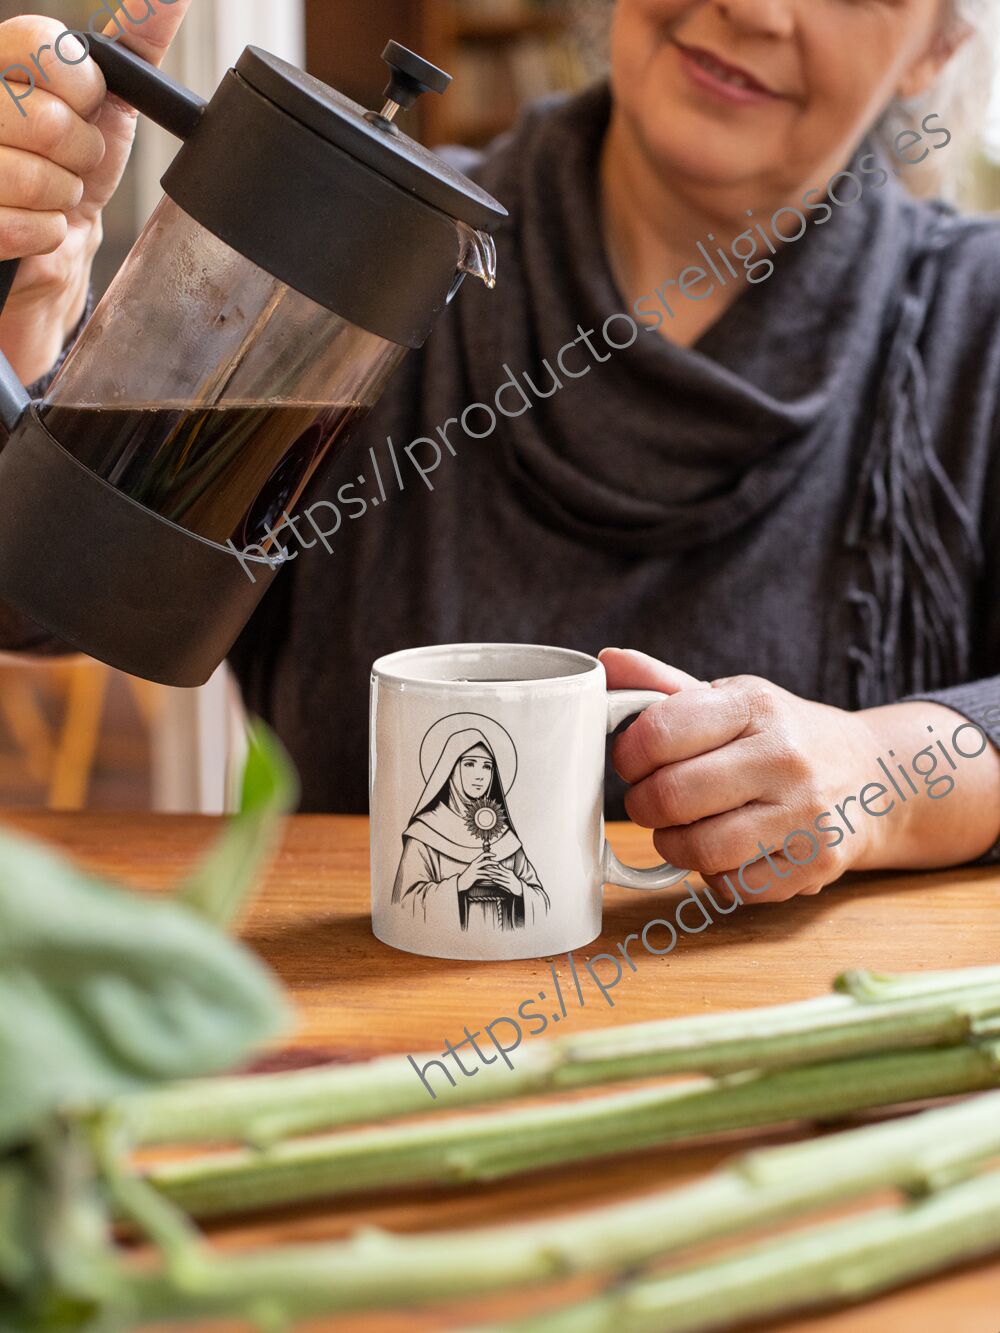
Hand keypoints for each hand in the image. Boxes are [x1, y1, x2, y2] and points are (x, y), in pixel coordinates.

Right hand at [0, 4, 192, 382]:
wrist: (60, 245)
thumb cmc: (78, 169)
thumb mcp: (110, 103)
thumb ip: (134, 47)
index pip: (40, 44)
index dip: (81, 86)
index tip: (86, 107)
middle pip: (45, 117)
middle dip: (81, 151)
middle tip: (73, 163)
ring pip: (38, 177)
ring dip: (64, 196)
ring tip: (55, 196)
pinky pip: (30, 227)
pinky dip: (49, 234)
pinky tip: (40, 229)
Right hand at [457, 852, 499, 893]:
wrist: (460, 882)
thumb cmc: (468, 875)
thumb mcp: (473, 868)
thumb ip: (479, 864)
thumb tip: (488, 862)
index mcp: (474, 862)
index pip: (482, 854)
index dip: (489, 854)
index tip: (495, 854)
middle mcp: (474, 865)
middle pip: (485, 862)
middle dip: (493, 862)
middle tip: (498, 863)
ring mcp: (474, 871)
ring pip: (485, 870)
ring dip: (492, 872)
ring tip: (497, 873)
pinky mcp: (474, 877)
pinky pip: (483, 876)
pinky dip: (488, 877)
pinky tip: (492, 878)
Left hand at [478, 858, 523, 895]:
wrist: (521, 889)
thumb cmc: (514, 881)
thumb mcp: (510, 874)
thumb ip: (504, 870)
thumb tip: (498, 865)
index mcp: (509, 872)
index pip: (500, 867)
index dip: (494, 865)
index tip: (489, 862)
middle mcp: (510, 875)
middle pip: (500, 871)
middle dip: (493, 869)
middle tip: (486, 867)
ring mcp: (510, 880)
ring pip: (501, 877)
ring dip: (494, 875)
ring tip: (488, 874)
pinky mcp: (510, 886)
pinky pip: (503, 883)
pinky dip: (498, 881)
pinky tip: (493, 880)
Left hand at [602, 648, 882, 902]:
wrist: (872, 776)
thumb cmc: (780, 736)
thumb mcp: (731, 699)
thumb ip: (664, 686)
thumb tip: (605, 662)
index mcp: (755, 706)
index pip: (660, 732)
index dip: (629, 755)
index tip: (632, 762)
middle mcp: (785, 756)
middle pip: (672, 797)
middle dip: (644, 805)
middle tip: (650, 801)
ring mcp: (805, 814)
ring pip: (700, 849)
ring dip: (673, 845)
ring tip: (682, 828)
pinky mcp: (815, 864)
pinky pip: (733, 886)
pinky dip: (714, 875)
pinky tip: (725, 851)